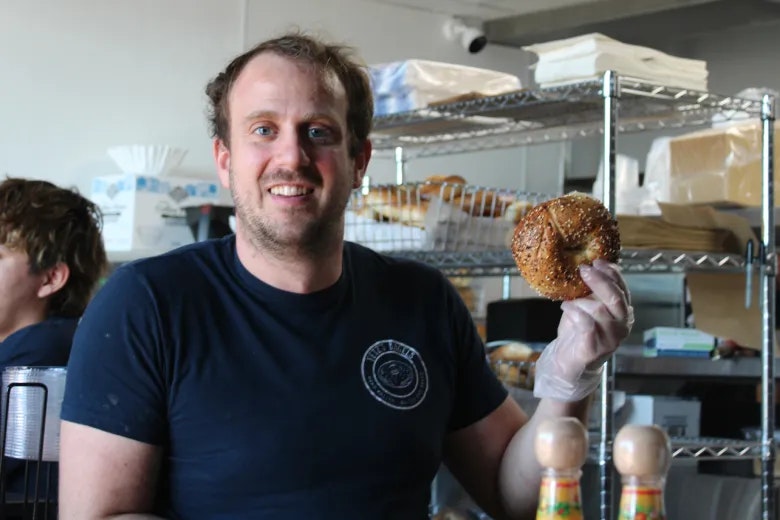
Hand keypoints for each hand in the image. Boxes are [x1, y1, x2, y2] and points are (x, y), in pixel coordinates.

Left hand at [533, 259, 633, 401]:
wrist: (566, 363)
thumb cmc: (577, 332)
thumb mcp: (587, 306)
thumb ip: (593, 291)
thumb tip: (591, 266)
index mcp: (623, 315)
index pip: (624, 290)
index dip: (613, 274)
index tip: (598, 261)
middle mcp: (621, 328)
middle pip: (616, 299)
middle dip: (600, 281)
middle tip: (584, 269)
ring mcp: (610, 340)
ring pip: (600, 310)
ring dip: (581, 300)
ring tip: (569, 299)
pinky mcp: (593, 349)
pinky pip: (586, 324)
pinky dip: (575, 312)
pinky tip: (565, 307)